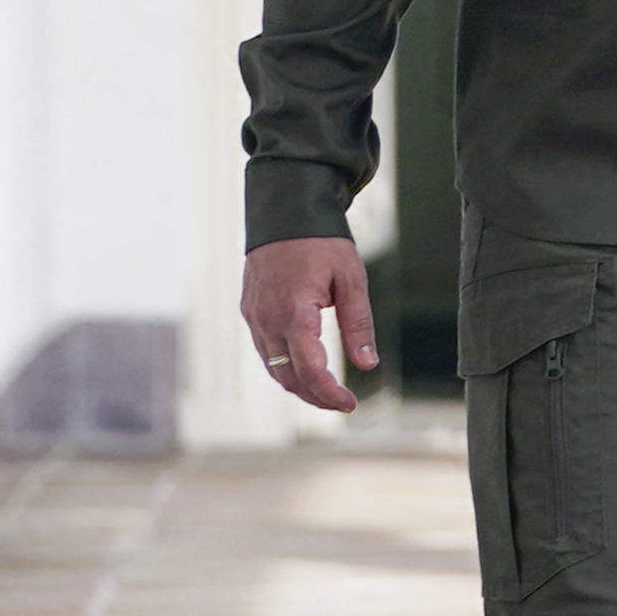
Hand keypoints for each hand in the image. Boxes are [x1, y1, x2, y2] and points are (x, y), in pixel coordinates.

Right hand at [242, 237, 378, 411]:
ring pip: (273, 368)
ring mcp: (254, 316)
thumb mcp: (352, 279)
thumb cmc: (321, 241)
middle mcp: (267, 320)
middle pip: (288, 377)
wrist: (285, 211)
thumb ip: (358, 324)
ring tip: (326, 391)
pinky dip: (283, 366)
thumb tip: (367, 363)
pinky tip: (303, 367)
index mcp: (294, 313)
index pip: (310, 371)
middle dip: (315, 396)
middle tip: (342, 403)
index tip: (349, 403)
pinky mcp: (250, 310)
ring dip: (298, 385)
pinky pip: (264, 350)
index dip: (329, 394)